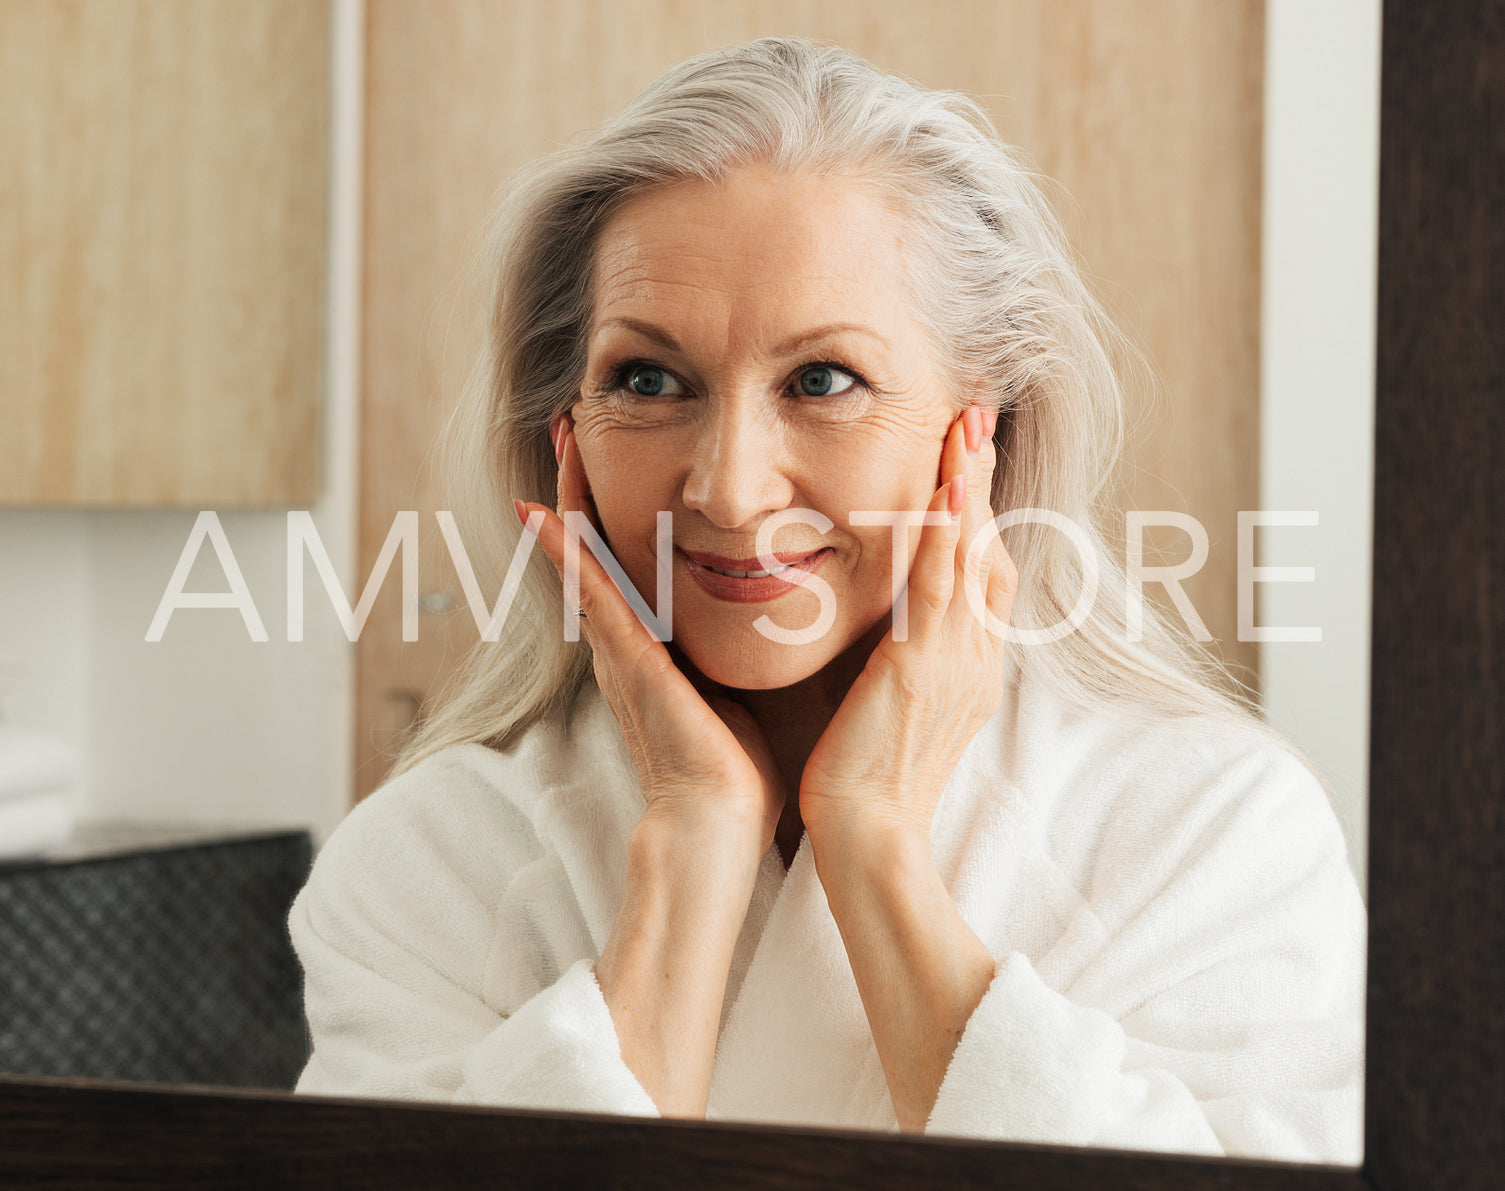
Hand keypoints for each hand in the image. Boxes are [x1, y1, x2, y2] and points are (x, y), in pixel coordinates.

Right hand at [517, 419, 786, 851]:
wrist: (716, 826)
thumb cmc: (738, 772)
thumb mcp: (744, 691)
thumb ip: (748, 651)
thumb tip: (790, 615)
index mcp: (658, 646)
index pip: (635, 561)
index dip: (623, 508)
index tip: (634, 451)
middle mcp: (629, 641)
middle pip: (601, 546)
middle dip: (586, 486)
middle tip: (576, 425)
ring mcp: (621, 648)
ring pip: (589, 556)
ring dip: (572, 496)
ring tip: (564, 437)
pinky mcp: (626, 661)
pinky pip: (590, 595)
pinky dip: (563, 554)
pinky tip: (538, 512)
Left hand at [799, 405, 1015, 850]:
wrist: (869, 838)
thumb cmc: (867, 781)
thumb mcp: (892, 710)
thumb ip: (898, 662)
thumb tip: (884, 630)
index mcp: (966, 666)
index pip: (982, 574)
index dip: (979, 516)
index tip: (969, 463)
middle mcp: (974, 656)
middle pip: (990, 550)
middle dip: (985, 484)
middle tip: (978, 420)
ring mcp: (957, 660)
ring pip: (973, 554)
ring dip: (972, 486)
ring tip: (969, 425)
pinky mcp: (924, 666)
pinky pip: (944, 584)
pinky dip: (951, 529)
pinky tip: (949, 483)